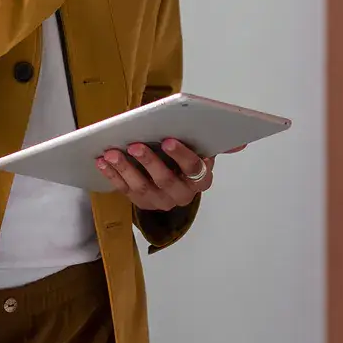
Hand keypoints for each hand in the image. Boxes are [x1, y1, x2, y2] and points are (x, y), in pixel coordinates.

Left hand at [95, 138, 212, 210]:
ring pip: (142, 188)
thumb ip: (218, 144)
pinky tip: (102, 162)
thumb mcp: (203, 149)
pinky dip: (112, 175)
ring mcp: (159, 201)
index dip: (182, 156)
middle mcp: (182, 195)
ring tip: (112, 153)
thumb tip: (240, 143)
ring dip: (126, 169)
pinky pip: (124, 190)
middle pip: (166, 180)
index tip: (169, 140)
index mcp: (201, 180)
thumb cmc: (187, 156)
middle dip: (149, 162)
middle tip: (135, 145)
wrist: (175, 175)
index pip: (194, 168)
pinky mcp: (140, 202)